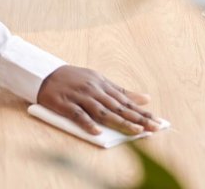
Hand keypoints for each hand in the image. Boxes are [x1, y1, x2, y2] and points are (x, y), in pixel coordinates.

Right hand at [37, 65, 162, 135]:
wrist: (46, 73)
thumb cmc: (75, 78)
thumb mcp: (99, 80)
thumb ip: (121, 91)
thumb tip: (145, 98)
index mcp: (102, 83)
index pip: (125, 100)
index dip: (141, 112)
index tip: (157, 122)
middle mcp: (93, 90)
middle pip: (117, 106)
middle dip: (136, 118)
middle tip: (153, 128)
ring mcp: (80, 97)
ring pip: (102, 111)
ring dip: (119, 121)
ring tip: (134, 131)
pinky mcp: (66, 104)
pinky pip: (78, 115)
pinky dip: (87, 123)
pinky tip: (97, 131)